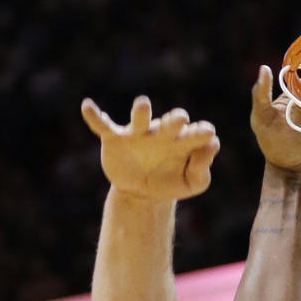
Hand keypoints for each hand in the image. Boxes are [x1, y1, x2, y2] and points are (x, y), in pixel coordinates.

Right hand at [81, 96, 220, 200]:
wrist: (141, 195)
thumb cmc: (171, 182)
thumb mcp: (193, 183)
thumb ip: (204, 169)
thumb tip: (213, 145)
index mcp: (182, 142)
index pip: (194, 134)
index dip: (200, 133)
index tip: (208, 133)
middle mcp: (161, 133)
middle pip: (170, 123)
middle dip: (174, 120)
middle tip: (181, 119)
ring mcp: (137, 135)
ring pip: (140, 119)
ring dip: (141, 112)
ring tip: (143, 105)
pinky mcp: (115, 139)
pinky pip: (104, 126)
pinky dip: (95, 116)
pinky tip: (87, 106)